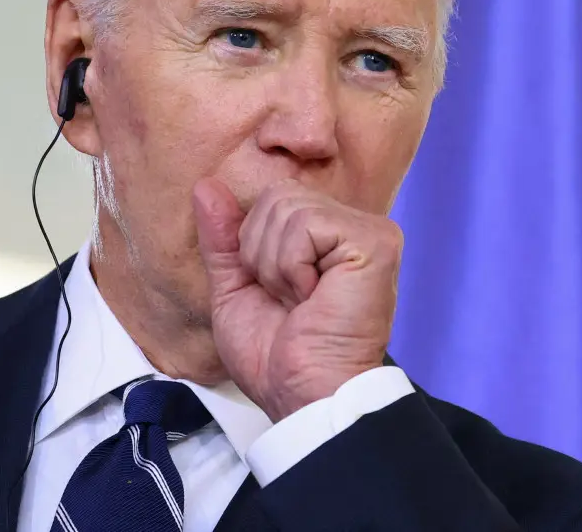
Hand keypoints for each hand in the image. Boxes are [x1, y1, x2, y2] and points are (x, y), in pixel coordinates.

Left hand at [192, 177, 401, 421]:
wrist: (303, 396)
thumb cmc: (276, 356)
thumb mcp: (234, 289)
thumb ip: (222, 237)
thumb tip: (205, 186)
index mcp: (324, 236)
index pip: (272, 197)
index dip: (252, 245)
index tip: (274, 293)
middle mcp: (351, 226)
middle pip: (277, 196)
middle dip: (261, 254)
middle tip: (290, 300)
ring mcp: (368, 231)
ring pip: (287, 207)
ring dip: (277, 266)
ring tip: (303, 300)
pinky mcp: (376, 241)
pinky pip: (306, 224)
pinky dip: (293, 267)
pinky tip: (314, 296)